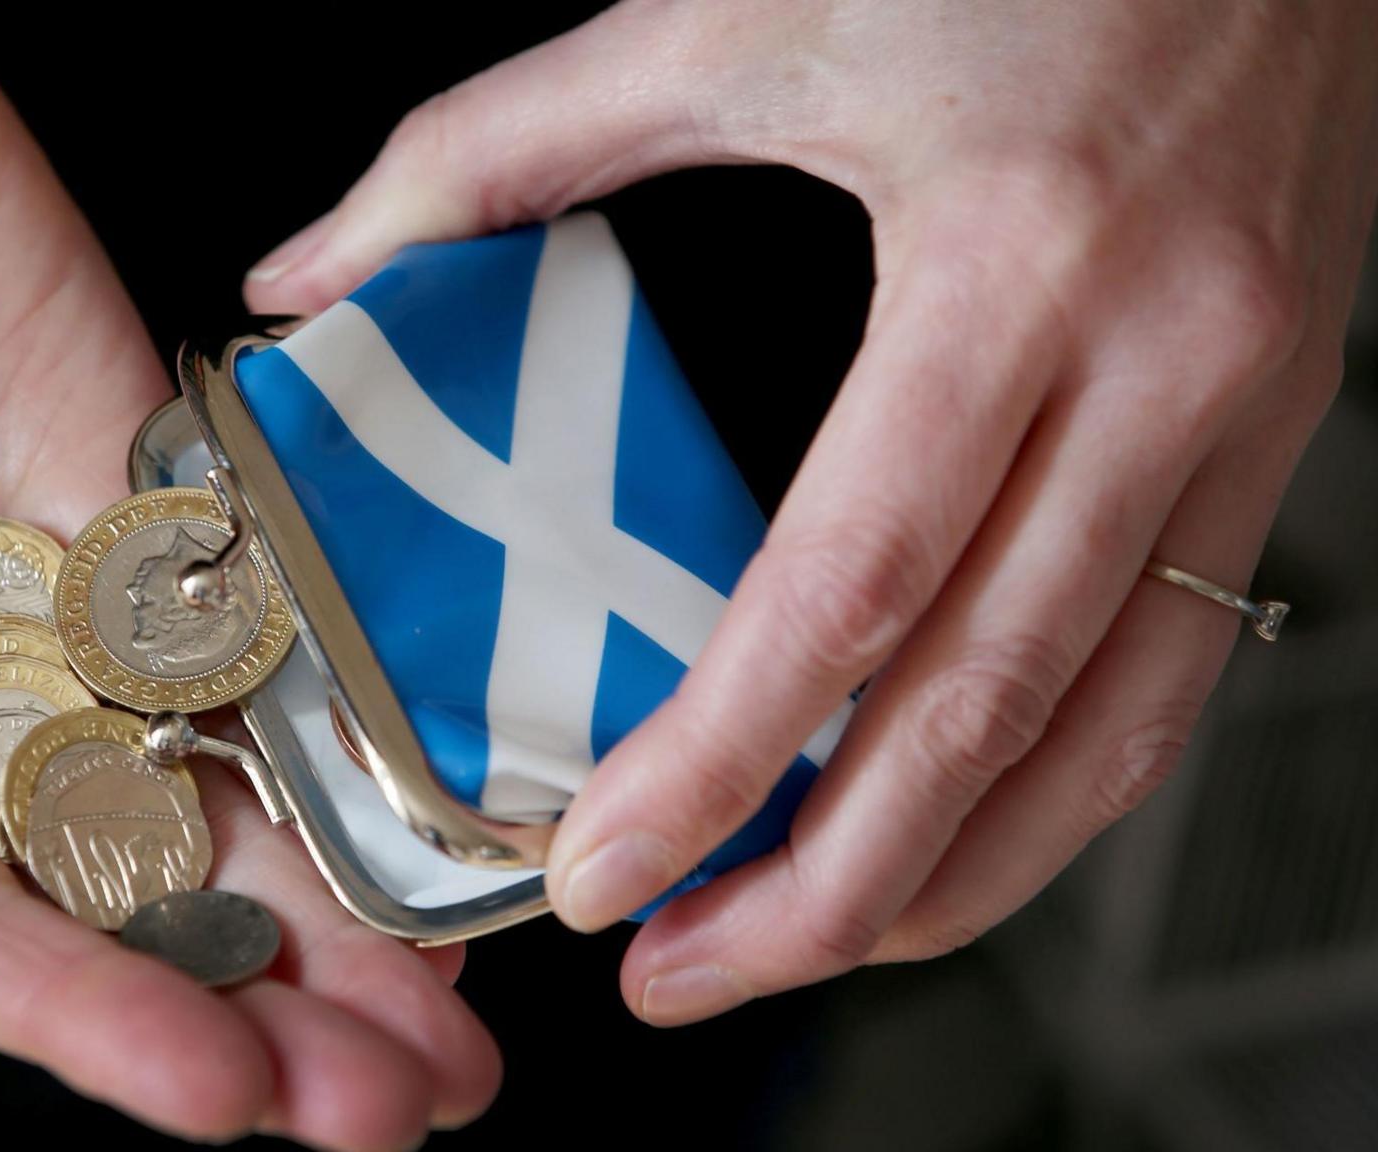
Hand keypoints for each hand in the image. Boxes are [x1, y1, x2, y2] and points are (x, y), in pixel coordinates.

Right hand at [0, 2, 495, 1143]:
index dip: (76, 1016)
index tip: (218, 1092)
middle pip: (108, 901)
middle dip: (252, 1010)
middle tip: (399, 1103)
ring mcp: (57, 615)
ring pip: (213, 799)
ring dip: (336, 914)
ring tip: (457, 1026)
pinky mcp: (147, 513)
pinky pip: (263, 639)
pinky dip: (351, 732)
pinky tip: (445, 809)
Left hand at [244, 0, 1377, 1022]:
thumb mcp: (734, 14)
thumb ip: (500, 143)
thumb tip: (312, 268)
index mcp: (1012, 262)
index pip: (849, 587)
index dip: (720, 762)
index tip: (604, 870)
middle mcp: (1159, 364)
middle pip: (987, 712)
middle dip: (824, 892)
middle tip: (680, 973)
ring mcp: (1243, 408)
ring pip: (1109, 730)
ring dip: (953, 879)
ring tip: (797, 947)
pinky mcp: (1273, 424)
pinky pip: (1176, 660)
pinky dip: (1056, 783)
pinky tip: (947, 834)